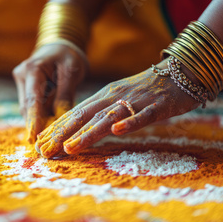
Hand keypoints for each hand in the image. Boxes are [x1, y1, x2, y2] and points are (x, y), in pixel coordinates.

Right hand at [13, 44, 87, 143]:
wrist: (59, 46)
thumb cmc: (68, 56)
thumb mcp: (72, 71)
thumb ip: (65, 94)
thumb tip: (59, 119)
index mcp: (33, 70)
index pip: (32, 100)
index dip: (33, 120)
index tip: (34, 138)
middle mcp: (22, 77)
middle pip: (28, 108)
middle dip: (37, 126)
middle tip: (47, 145)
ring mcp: (22, 84)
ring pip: (29, 110)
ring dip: (40, 122)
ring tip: (51, 138)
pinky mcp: (25, 91)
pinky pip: (33, 108)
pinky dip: (41, 117)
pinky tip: (49, 128)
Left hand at [35, 59, 200, 157]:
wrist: (183, 70)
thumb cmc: (148, 90)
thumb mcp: (119, 99)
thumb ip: (101, 113)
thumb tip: (79, 131)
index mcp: (104, 97)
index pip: (74, 113)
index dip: (56, 128)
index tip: (38, 144)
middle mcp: (114, 97)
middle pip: (84, 116)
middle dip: (62, 134)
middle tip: (44, 151)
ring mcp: (135, 101)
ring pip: (107, 118)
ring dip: (87, 133)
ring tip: (69, 147)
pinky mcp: (157, 107)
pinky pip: (142, 116)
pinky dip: (129, 123)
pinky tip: (117, 132)